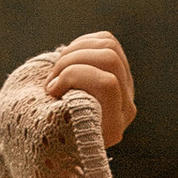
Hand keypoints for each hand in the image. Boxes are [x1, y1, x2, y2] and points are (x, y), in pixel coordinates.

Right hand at [40, 30, 134, 152]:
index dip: (73, 76)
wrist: (61, 136)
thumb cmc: (50, 135)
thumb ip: (59, 113)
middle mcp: (125, 108)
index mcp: (112, 128)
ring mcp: (126, 88)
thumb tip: (54, 88)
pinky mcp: (120, 71)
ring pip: (108, 44)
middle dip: (72, 61)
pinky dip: (81, 44)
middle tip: (51, 79)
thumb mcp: (51, 129)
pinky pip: (105, 40)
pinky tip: (67, 60)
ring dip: (74, 51)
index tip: (50, 91)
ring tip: (56, 70)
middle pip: (109, 58)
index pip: (107, 84)